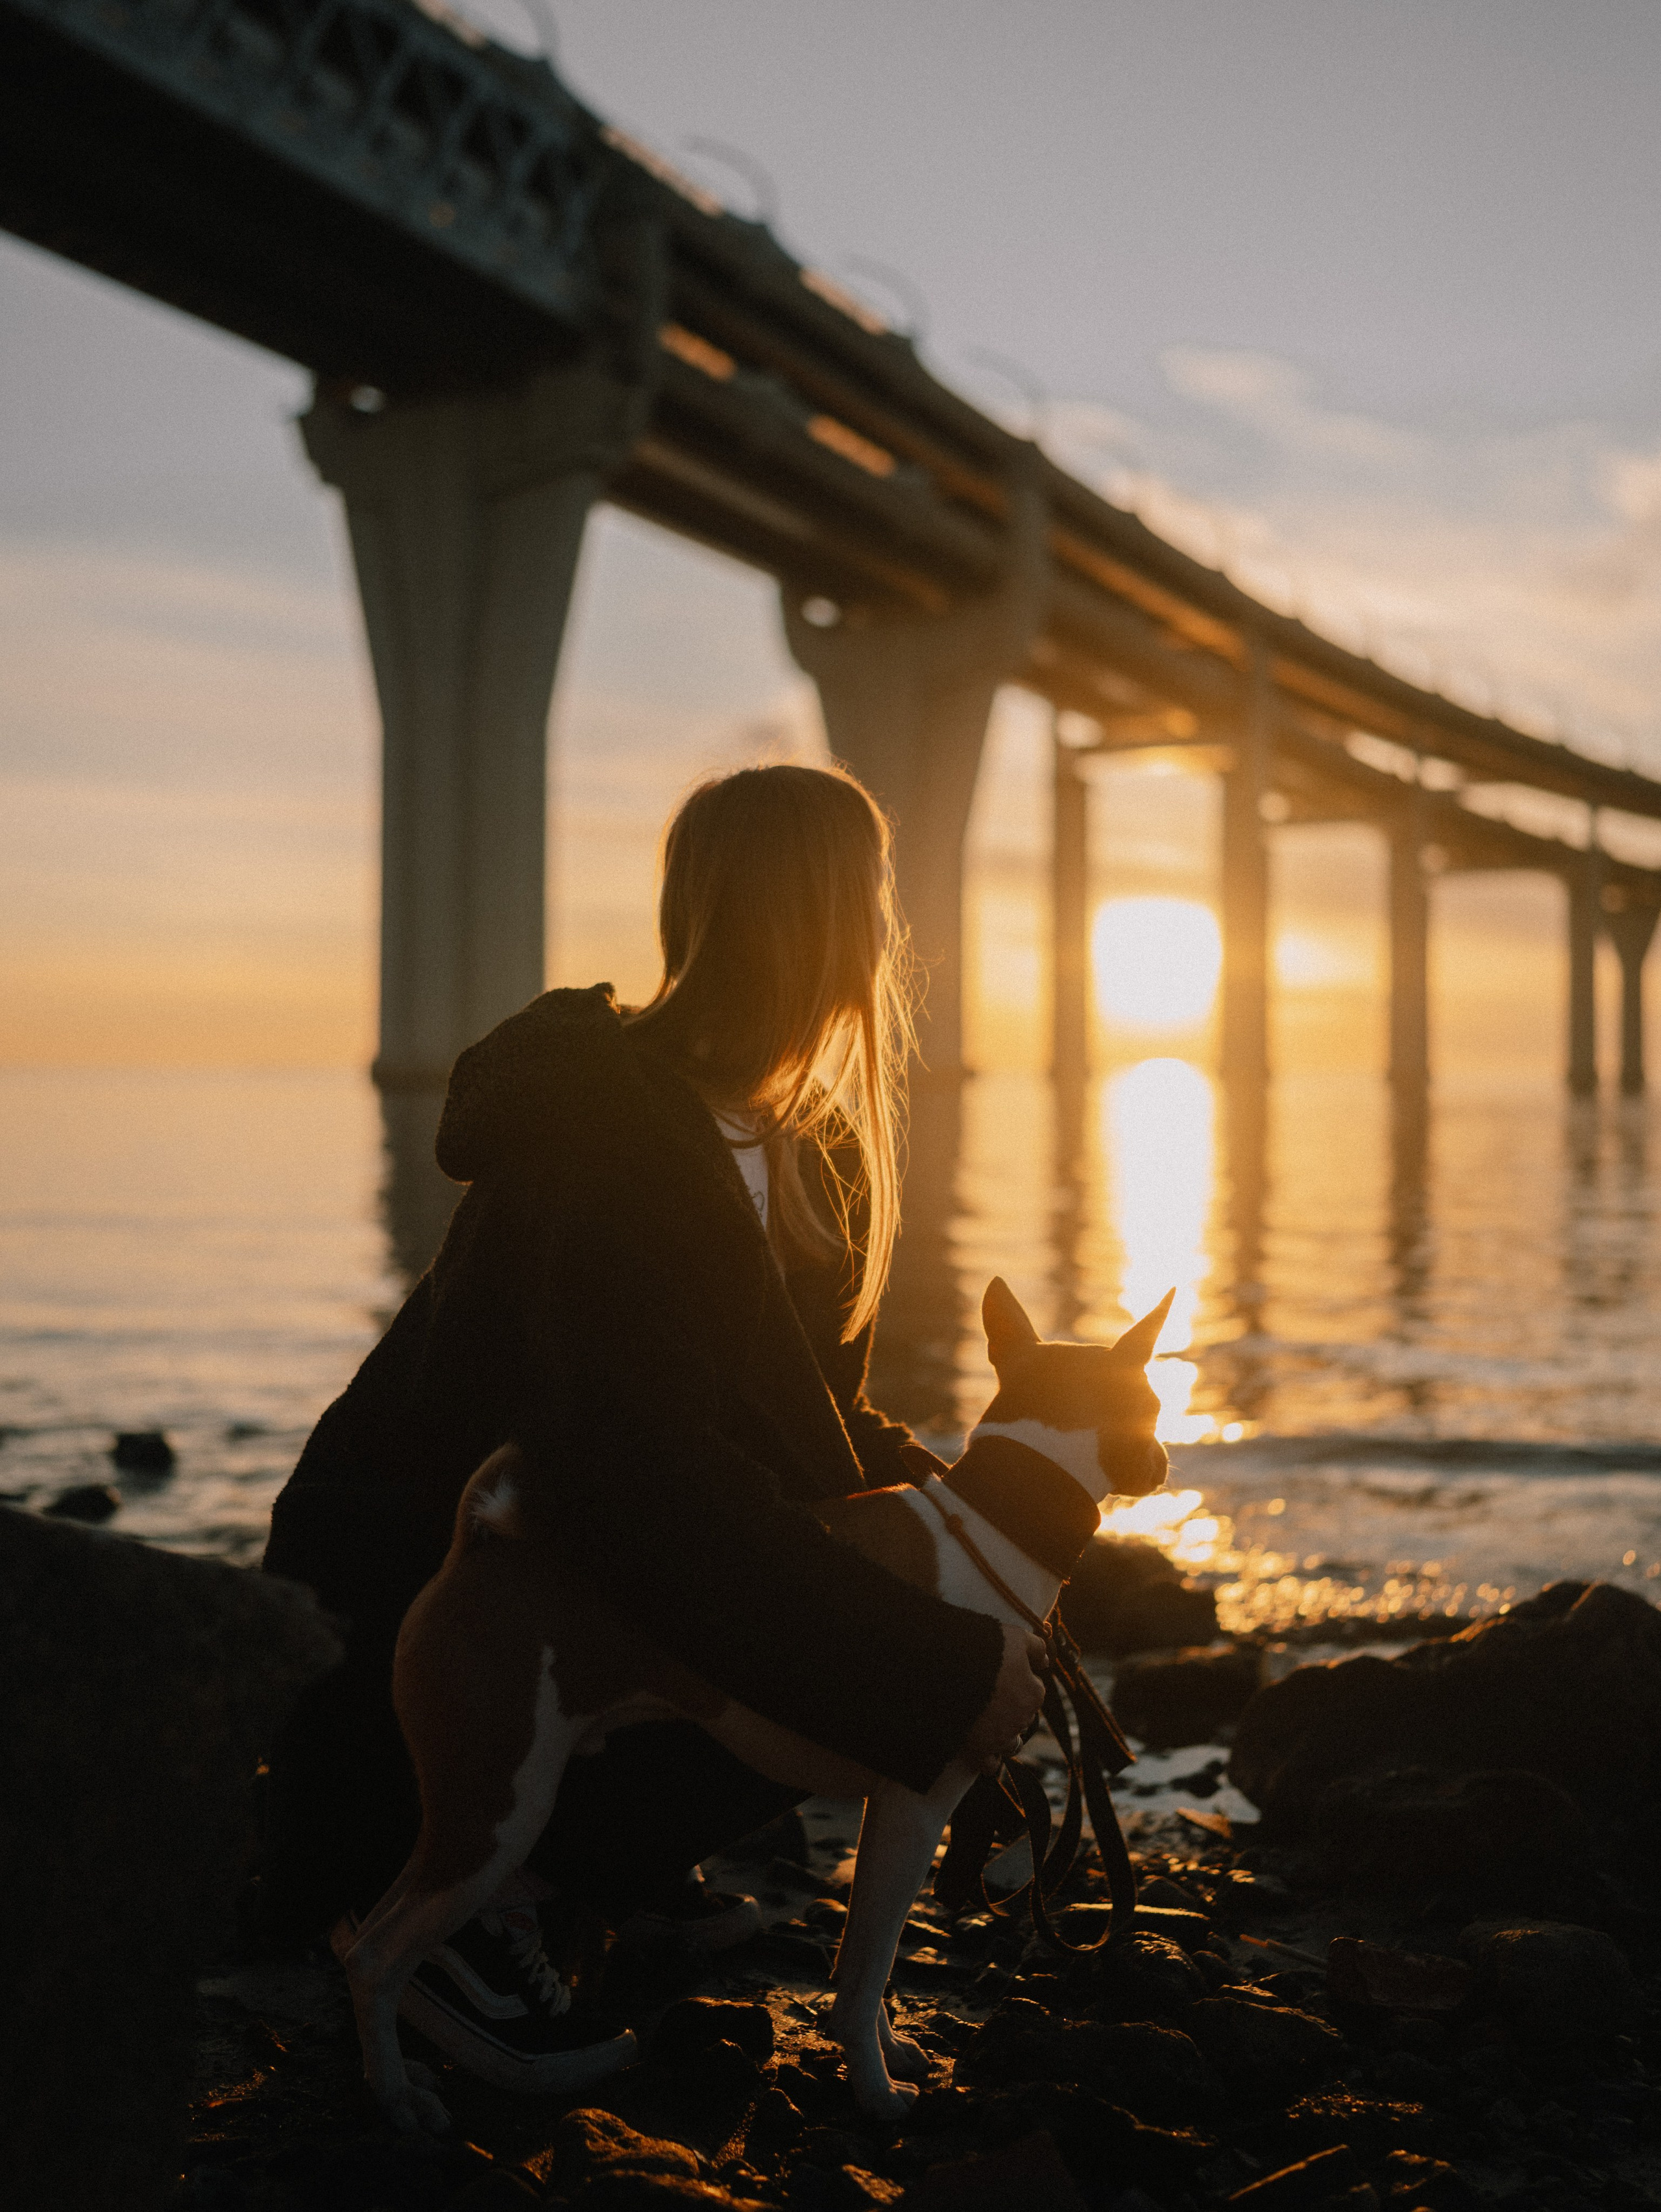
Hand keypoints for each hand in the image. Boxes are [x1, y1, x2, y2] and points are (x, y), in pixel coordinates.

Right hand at [963, 1624, 1048, 1775]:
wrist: (948, 1669)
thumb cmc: (984, 1650)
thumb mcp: (1014, 1637)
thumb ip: (1035, 1648)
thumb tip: (1046, 1661)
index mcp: (1033, 1694)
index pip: (1034, 1691)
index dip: (1019, 1681)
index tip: (1002, 1675)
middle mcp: (1022, 1720)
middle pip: (1023, 1718)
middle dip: (1011, 1710)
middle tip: (990, 1695)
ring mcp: (1001, 1738)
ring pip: (1011, 1744)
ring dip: (1004, 1736)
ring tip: (986, 1723)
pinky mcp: (979, 1751)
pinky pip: (990, 1765)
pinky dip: (988, 1759)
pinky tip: (981, 1748)